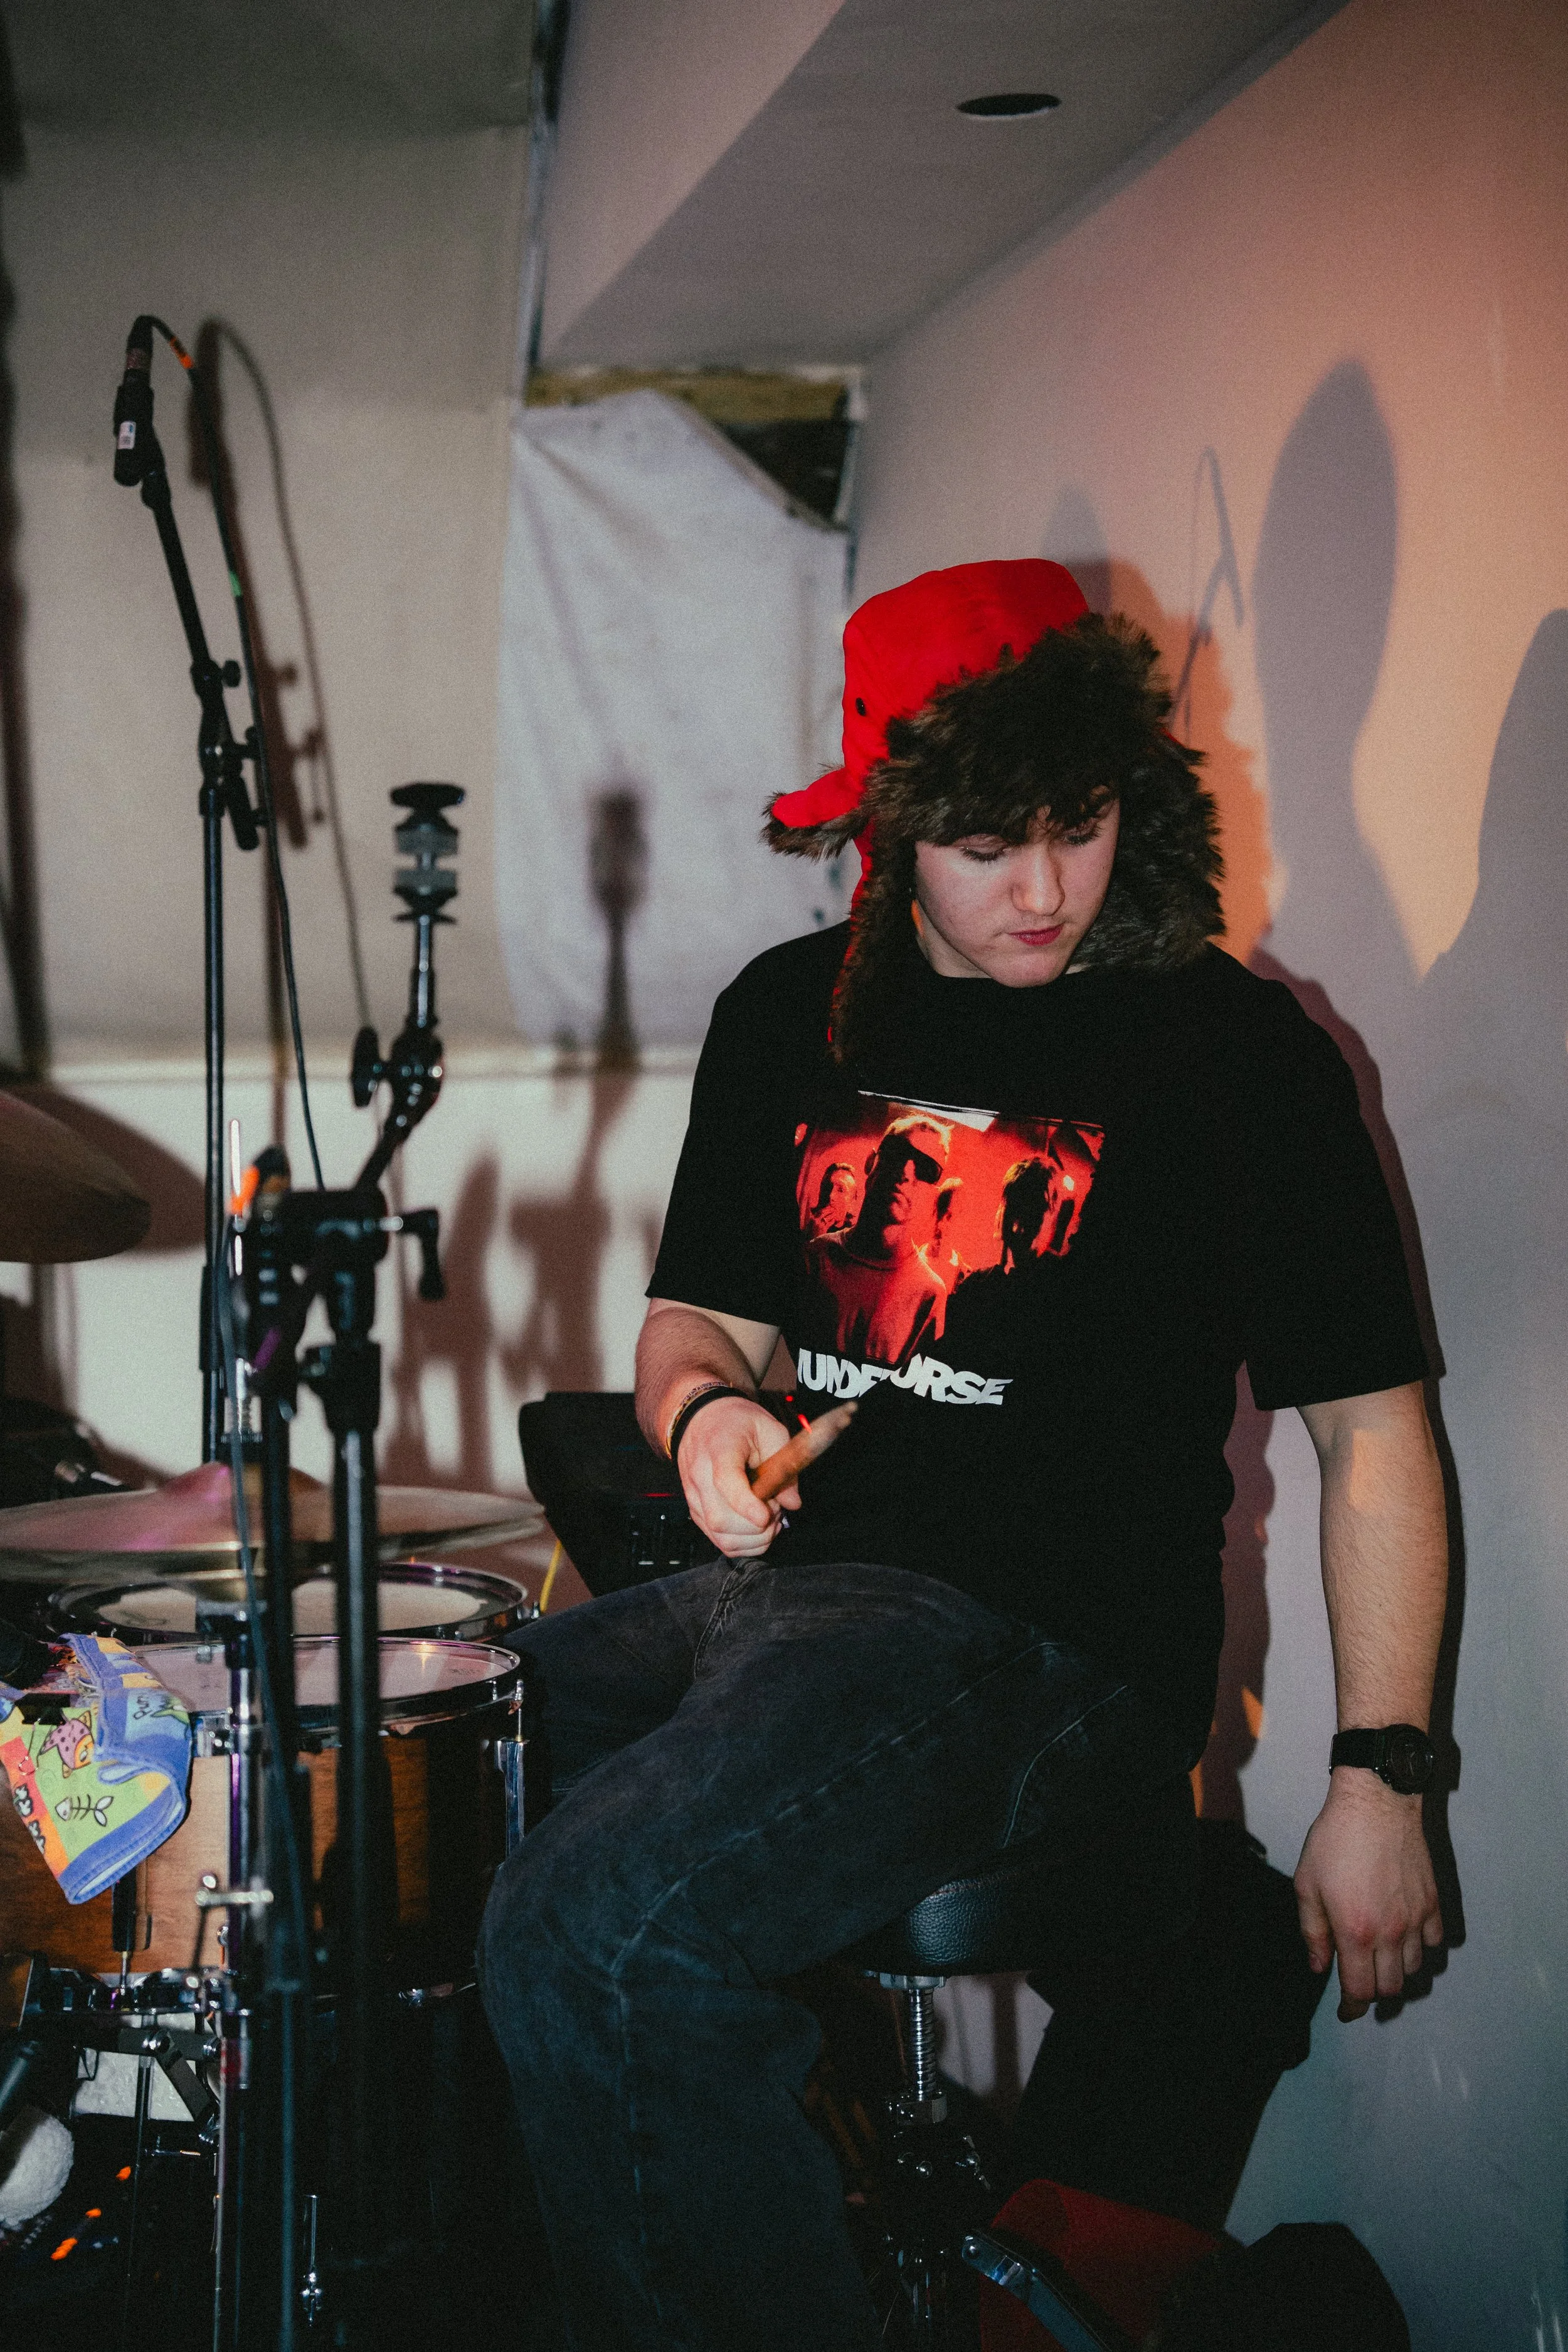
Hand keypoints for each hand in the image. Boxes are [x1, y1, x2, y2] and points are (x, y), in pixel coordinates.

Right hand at [676, 1396, 801, 1558]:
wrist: (702, 1419)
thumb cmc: (737, 1423)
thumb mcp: (770, 1430)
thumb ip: (785, 1465)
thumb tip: (792, 1503)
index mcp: (719, 1449)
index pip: (725, 1482)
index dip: (746, 1505)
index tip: (765, 1515)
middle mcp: (700, 1476)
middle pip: (721, 1519)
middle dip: (758, 1525)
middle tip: (776, 1506)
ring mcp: (695, 1497)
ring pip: (720, 1536)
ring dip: (753, 1538)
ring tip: (768, 1517)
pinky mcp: (696, 1511)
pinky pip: (719, 1540)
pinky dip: (744, 1543)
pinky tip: (757, 1526)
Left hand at [1294, 1768, 1443, 2018]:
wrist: (1375, 1803)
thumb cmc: (1336, 1839)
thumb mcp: (1307, 1884)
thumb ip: (1313, 1932)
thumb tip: (1320, 1966)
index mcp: (1356, 1931)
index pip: (1361, 1991)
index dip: (1353, 2009)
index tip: (1347, 2011)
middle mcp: (1391, 1932)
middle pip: (1392, 1988)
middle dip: (1375, 1996)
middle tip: (1362, 1989)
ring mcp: (1416, 1918)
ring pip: (1416, 1969)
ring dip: (1398, 1975)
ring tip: (1382, 1964)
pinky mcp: (1432, 1902)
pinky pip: (1435, 1942)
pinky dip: (1423, 1949)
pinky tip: (1407, 1940)